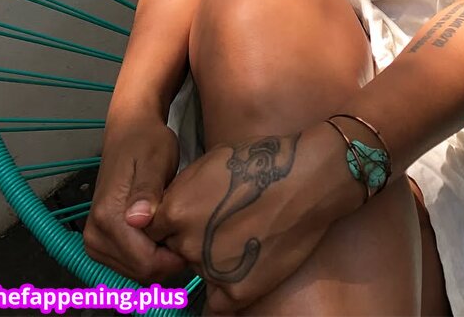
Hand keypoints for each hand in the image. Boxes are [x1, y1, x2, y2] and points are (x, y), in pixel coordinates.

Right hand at [84, 111, 186, 282]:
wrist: (130, 130)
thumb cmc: (148, 141)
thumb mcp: (156, 160)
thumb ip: (147, 190)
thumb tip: (137, 220)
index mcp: (107, 218)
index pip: (145, 263)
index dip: (174, 257)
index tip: (193, 235)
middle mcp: (94, 234)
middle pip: (140, 272)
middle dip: (168, 258)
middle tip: (187, 228)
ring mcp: (94, 240)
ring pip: (136, 272)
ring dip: (160, 257)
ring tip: (176, 226)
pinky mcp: (99, 241)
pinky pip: (130, 263)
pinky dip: (150, 254)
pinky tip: (164, 231)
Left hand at [144, 122, 358, 313]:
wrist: (306, 178)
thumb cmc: (262, 161)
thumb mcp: (210, 161)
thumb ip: (183, 191)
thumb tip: (168, 209)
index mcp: (174, 210)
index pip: (156, 230)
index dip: (174, 224)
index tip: (190, 220)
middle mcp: (186, 243)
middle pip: (178, 250)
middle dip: (194, 240)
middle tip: (223, 226)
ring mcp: (211, 270)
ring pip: (200, 273)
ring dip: (214, 262)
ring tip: (243, 239)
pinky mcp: (237, 290)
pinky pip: (219, 302)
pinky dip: (228, 290)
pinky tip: (243, 270)